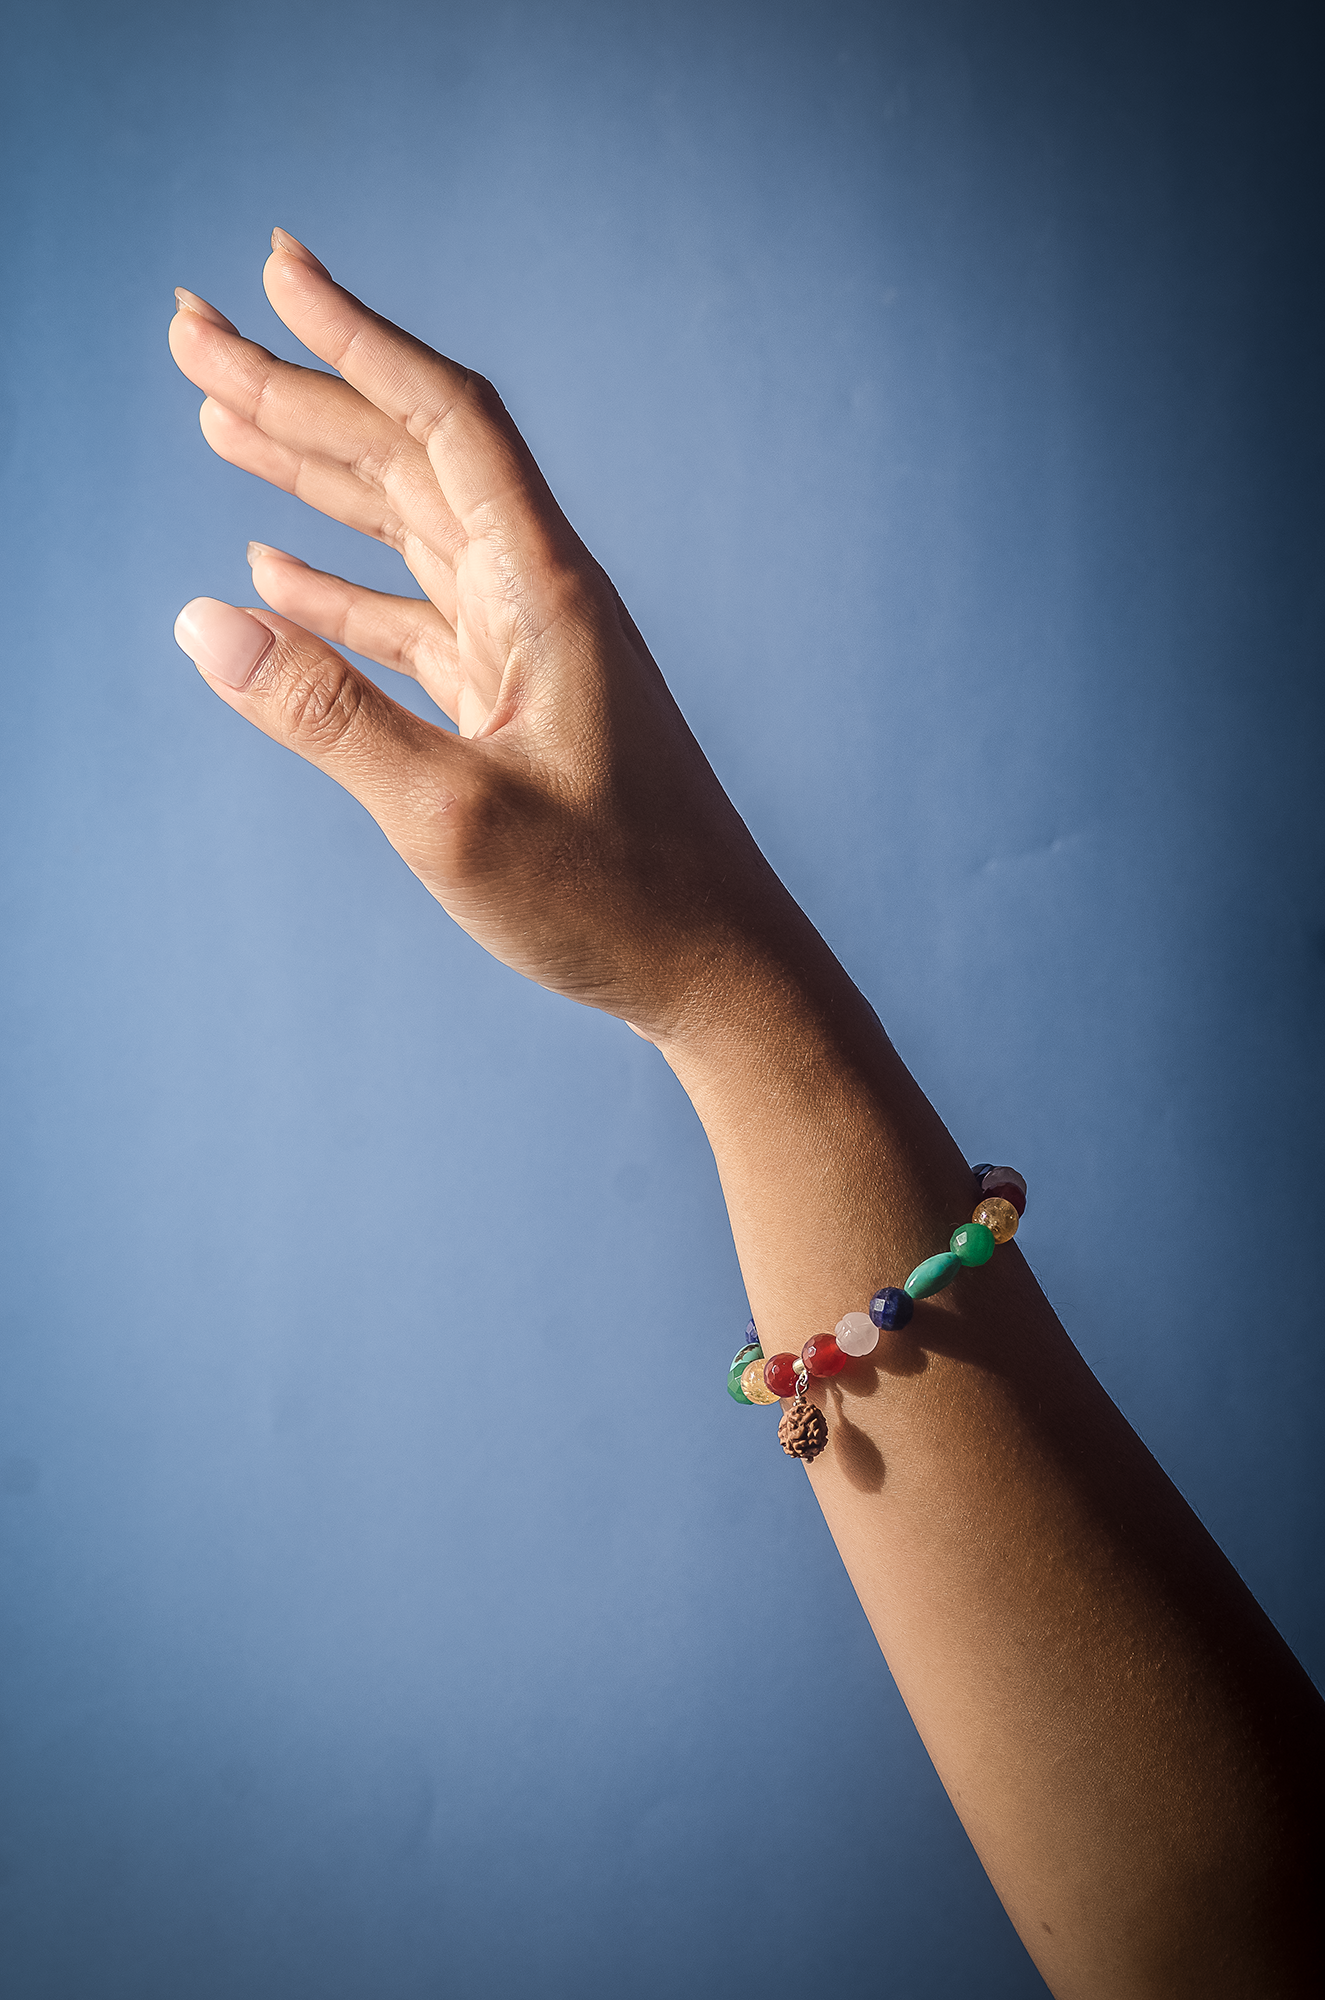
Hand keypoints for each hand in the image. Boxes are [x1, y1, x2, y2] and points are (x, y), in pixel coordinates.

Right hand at [169, 231, 790, 1039]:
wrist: (714, 969)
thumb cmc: (612, 899)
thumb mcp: (452, 817)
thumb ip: (328, 718)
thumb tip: (203, 625)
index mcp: (544, 592)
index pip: (444, 422)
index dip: (356, 337)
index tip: (274, 269)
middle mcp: (539, 597)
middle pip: (409, 458)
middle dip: (300, 391)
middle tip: (190, 333)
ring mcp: (528, 650)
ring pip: (406, 530)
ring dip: (312, 476)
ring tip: (216, 421)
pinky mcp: (517, 705)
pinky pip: (414, 619)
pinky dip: (341, 589)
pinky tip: (272, 575)